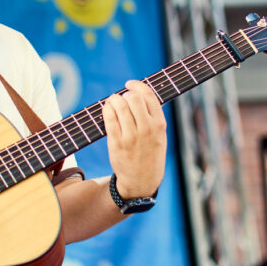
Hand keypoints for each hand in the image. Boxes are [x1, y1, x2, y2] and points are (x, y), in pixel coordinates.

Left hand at [102, 80, 166, 198]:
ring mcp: (131, 136)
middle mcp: (147, 129)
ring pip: (119, 105)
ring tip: (113, 103)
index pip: (149, 96)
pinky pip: (109, 118)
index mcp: (159, 125)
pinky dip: (106, 109)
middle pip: (133, 98)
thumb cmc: (150, 155)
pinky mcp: (117, 143)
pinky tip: (107, 110)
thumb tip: (137, 94)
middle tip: (122, 98)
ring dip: (113, 100)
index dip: (137, 85)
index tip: (129, 84)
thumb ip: (152, 117)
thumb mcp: (159, 136)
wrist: (142, 181)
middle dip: (125, 94)